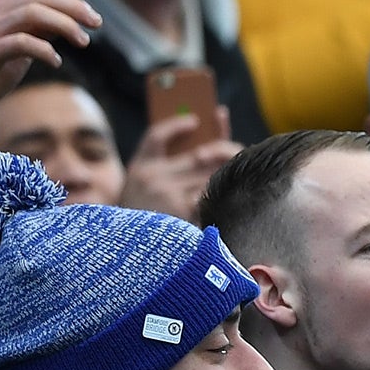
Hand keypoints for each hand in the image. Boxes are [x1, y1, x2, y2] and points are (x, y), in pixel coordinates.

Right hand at [0, 0, 98, 165]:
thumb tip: (70, 19)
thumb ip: (40, 30)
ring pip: (31, 13)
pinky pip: (20, 43)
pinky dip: (45, 50)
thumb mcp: (20, 48)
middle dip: (73, 7)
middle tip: (96, 23)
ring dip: (65, 25)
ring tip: (83, 42)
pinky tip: (56, 61)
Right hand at [119, 108, 241, 218]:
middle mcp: (152, 177)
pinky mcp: (183, 214)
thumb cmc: (142, 217)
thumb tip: (202, 148)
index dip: (176, 126)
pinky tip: (231, 194)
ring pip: (210, 177)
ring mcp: (168, 196)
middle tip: (237, 150)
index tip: (194, 121)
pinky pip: (211, 197)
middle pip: (198, 156)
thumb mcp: (141, 188)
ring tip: (241, 171)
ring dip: (228, 174)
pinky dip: (222, 195)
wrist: (128, 248)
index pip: (157, 136)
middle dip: (224, 151)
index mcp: (140, 166)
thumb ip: (164, 169)